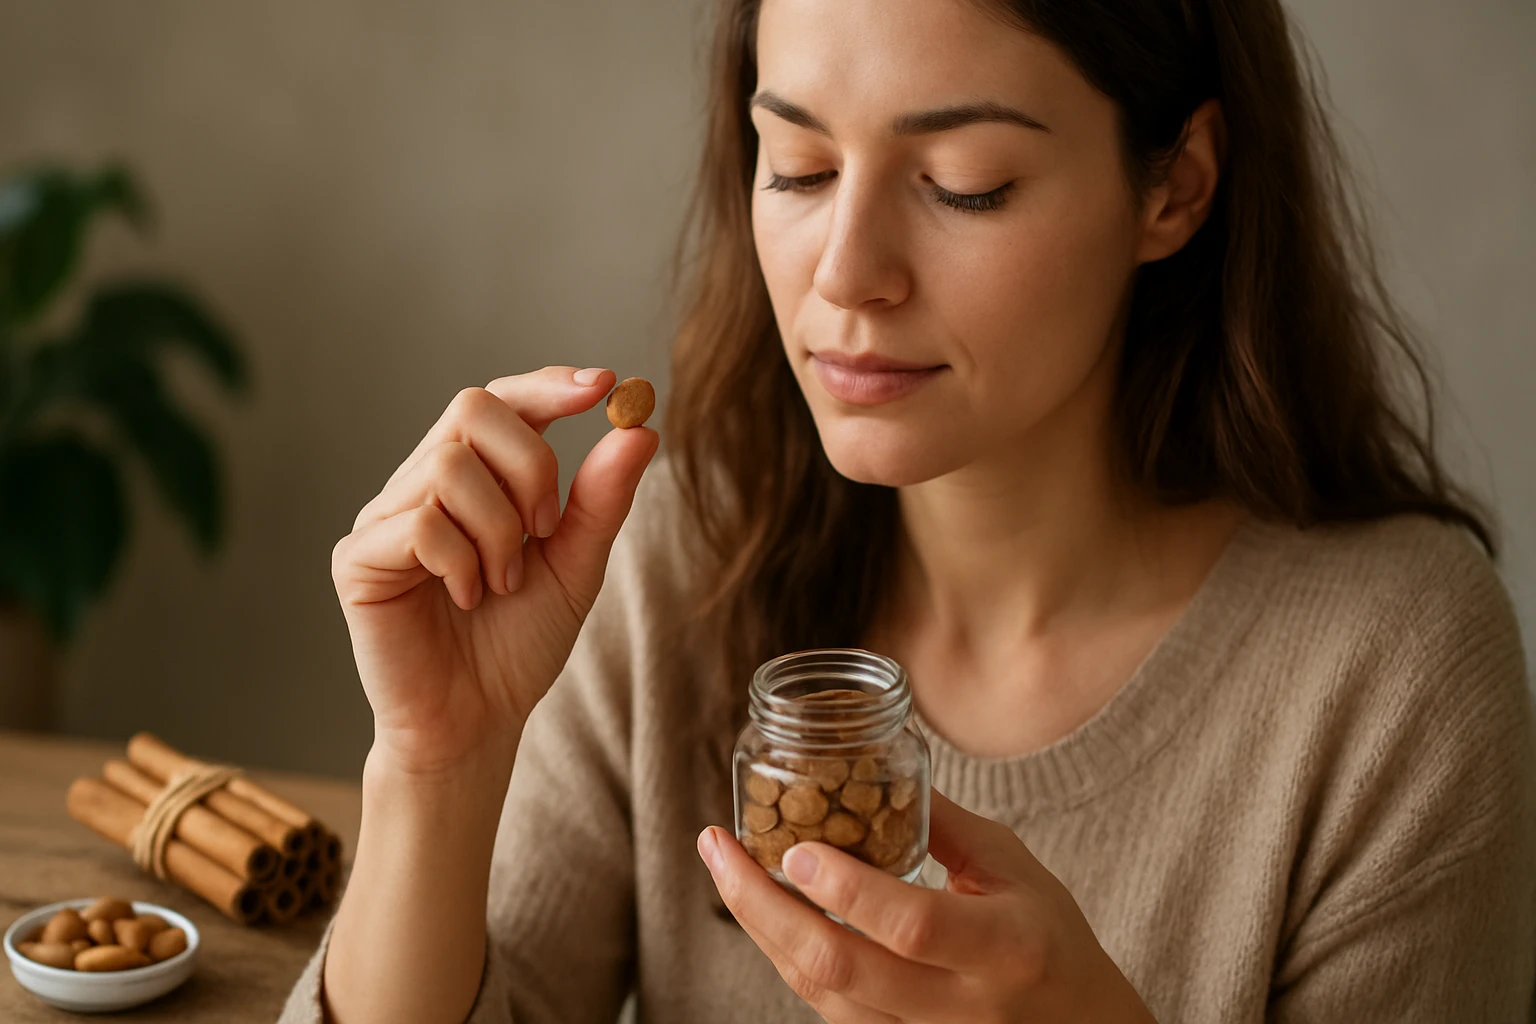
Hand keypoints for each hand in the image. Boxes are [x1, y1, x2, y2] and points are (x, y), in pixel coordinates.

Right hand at [332, 366, 658, 775]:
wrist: (477, 722)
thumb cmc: (519, 644)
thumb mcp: (577, 565)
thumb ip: (602, 498)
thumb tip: (639, 430)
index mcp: (474, 476)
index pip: (502, 400)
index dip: (548, 385)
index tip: (606, 386)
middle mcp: (422, 483)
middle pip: (473, 408)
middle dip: (530, 466)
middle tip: (545, 532)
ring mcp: (384, 516)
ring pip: (450, 466)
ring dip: (499, 529)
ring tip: (501, 582)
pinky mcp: (356, 558)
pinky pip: (419, 522)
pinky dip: (461, 561)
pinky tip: (466, 597)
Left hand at [698, 789, 1156, 1023]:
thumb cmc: (1049, 940)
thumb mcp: (1014, 869)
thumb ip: (944, 824)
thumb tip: (873, 767)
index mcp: (1003, 947)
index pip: (911, 926)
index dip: (846, 890)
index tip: (794, 849)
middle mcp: (959, 1005)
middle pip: (840, 968)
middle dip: (763, 907)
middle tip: (719, 848)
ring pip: (820, 995)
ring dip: (762, 929)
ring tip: (726, 866)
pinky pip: (827, 1009)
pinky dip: (786, 957)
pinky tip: (763, 910)